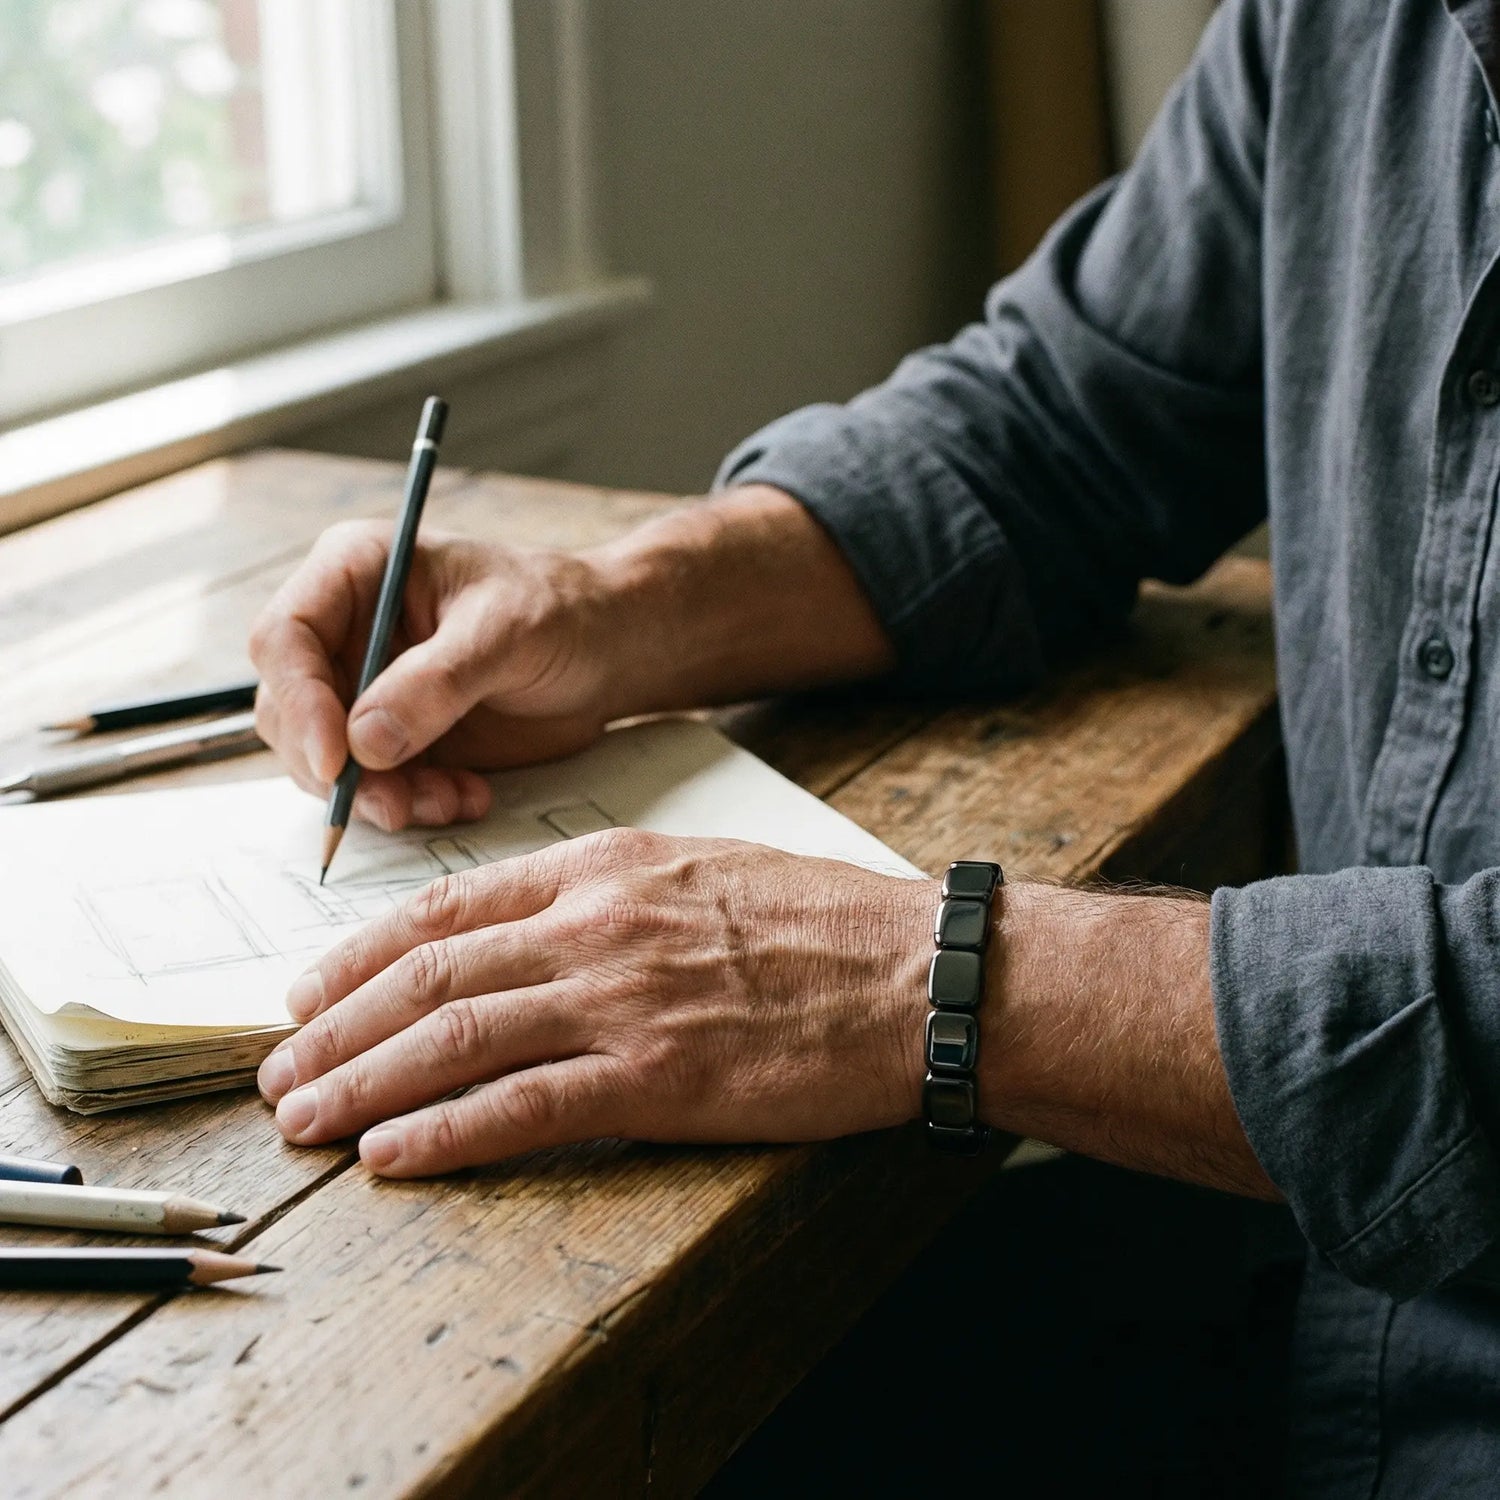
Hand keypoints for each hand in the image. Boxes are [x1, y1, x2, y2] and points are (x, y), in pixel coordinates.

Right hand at [249, 522, 625, 831]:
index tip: (336, 762)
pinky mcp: (392, 737)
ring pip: (322, 760)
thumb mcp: (506, 632)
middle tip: (396, 803)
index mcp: (356, 571)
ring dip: (377, 795)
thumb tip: (363, 742)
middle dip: (335, 769)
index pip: (284, 636)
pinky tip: (464, 798)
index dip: (299, 701)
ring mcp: (364, 687)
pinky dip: (409, 804)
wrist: (606, 650)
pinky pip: (371, 786)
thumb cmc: (560, 611)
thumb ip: (436, 682)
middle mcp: (345, 629)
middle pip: (288, 709)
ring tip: (448, 800)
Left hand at [256, 829, 931, 1175]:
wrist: (917, 971)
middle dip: (334, 1027)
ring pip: (455, 1039)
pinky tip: (393, 1154)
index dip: (361, 952)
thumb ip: (610, 892)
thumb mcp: (701, 868)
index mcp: (605, 869)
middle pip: (429, 976)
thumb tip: (531, 930)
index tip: (309, 990)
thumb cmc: (822, 921)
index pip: (450, 906)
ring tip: (304, 1119)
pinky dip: (444, 1134)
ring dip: (362, 1082)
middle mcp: (596, 927)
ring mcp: (623, 1001)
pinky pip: (524, 1109)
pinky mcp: (658, 1079)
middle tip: (277, 1070)